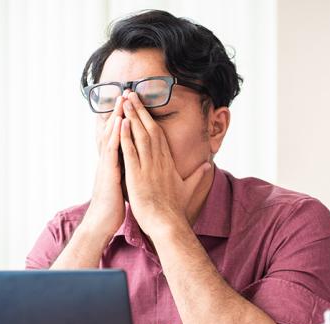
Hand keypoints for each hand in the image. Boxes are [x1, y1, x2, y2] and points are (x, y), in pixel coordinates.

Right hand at [81, 96, 125, 239]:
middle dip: (118, 112)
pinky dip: (115, 135)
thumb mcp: (121, 185)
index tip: (129, 104)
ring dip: (116, 117)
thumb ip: (124, 172)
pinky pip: (112, 150)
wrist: (102, 222)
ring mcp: (106, 165)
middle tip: (124, 93)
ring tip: (122, 100)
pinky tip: (120, 122)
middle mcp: (108, 160)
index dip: (123, 120)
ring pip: (111, 136)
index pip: (117, 136)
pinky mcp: (108, 172)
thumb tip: (132, 166)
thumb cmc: (113, 206)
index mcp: (113, 162)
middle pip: (112, 131)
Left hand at [119, 91, 211, 237]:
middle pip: (149, 129)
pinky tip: (120, 123)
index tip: (144, 105)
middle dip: (140, 110)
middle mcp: (159, 161)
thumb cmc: (176, 210)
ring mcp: (148, 167)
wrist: (168, 224)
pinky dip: (125, 136)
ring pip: (139, 136)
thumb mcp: (189, 190)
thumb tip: (208, 166)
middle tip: (131, 93)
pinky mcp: (137, 175)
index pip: (159, 135)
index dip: (151, 118)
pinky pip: (130, 151)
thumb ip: (198, 176)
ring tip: (125, 100)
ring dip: (132, 117)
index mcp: (168, 163)